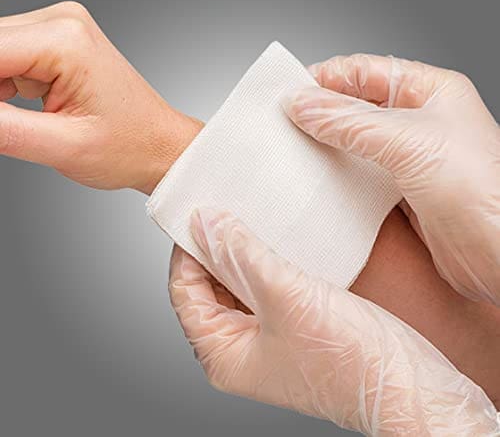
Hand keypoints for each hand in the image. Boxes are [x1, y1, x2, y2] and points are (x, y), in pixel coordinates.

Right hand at [0, 2, 201, 193]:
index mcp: (65, 40)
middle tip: (7, 125)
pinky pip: (8, 55)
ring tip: (26, 121)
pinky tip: (20, 109)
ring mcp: (60, 29)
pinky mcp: (58, 43)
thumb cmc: (131, 146)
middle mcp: (62, 22)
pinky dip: (0, 84)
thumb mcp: (62, 146)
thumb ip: (1, 128)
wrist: (160, 145)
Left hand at [169, 208, 498, 435]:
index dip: (188, 250)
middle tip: (224, 210)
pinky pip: (265, 290)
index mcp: (223, 354)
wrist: (409, 384)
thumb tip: (206, 222)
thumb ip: (242, 254)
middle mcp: (240, 351)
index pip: (185, 292)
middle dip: (214, 250)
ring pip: (238, 287)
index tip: (199, 215)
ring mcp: (266, 341)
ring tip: (248, 219)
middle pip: (208, 288)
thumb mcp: (286, 295)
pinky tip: (276, 240)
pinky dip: (265, 264)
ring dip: (241, 254)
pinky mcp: (292, 329)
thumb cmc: (351, 358)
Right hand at [284, 55, 499, 304]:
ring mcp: (407, 157)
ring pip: (353, 141)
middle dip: (318, 112)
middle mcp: (418, 121)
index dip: (324, 79)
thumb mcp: (408, 142)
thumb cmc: (482, 193)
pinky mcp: (398, 191)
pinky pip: (357, 173)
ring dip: (323, 145)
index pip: (363, 71)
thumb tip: (302, 104)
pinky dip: (334, 174)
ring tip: (291, 150)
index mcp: (429, 91)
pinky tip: (314, 179)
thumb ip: (350, 121)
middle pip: (355, 105)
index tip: (288, 93)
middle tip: (282, 123)